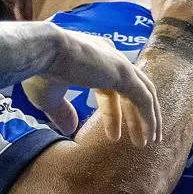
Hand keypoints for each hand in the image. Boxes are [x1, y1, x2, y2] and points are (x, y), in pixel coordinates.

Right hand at [22, 26, 160, 142]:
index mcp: (93, 60)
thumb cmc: (40, 72)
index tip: (114, 137)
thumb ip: (62, 113)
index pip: (110, 90)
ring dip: (150, 118)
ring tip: (152, 141)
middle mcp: (110, 59)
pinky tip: (149, 135)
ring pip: (145, 93)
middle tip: (141, 140)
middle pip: (132, 91)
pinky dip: (149, 117)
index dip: (113, 115)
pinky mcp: (124, 73)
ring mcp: (119, 65)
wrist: (43, 52)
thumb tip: (70, 129)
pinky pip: (144, 99)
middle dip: (137, 117)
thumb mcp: (50, 98)